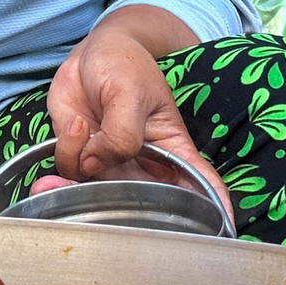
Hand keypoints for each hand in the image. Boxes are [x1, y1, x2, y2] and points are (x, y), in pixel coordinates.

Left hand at [38, 21, 231, 216]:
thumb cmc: (124, 64)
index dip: (212, 210)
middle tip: (98, 189)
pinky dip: (63, 155)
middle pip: (142, 203)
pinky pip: (70, 173)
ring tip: (79, 128)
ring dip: (79, 171)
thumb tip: (94, 166)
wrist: (90, 53)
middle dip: (119, 206)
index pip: (199, 184)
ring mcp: (111, 163)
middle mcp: (143, 164)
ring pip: (98, 191)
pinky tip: (71, 124)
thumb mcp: (129, 92)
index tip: (222, 231)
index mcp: (171, 148)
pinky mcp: (82, 157)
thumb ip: (120, 134)